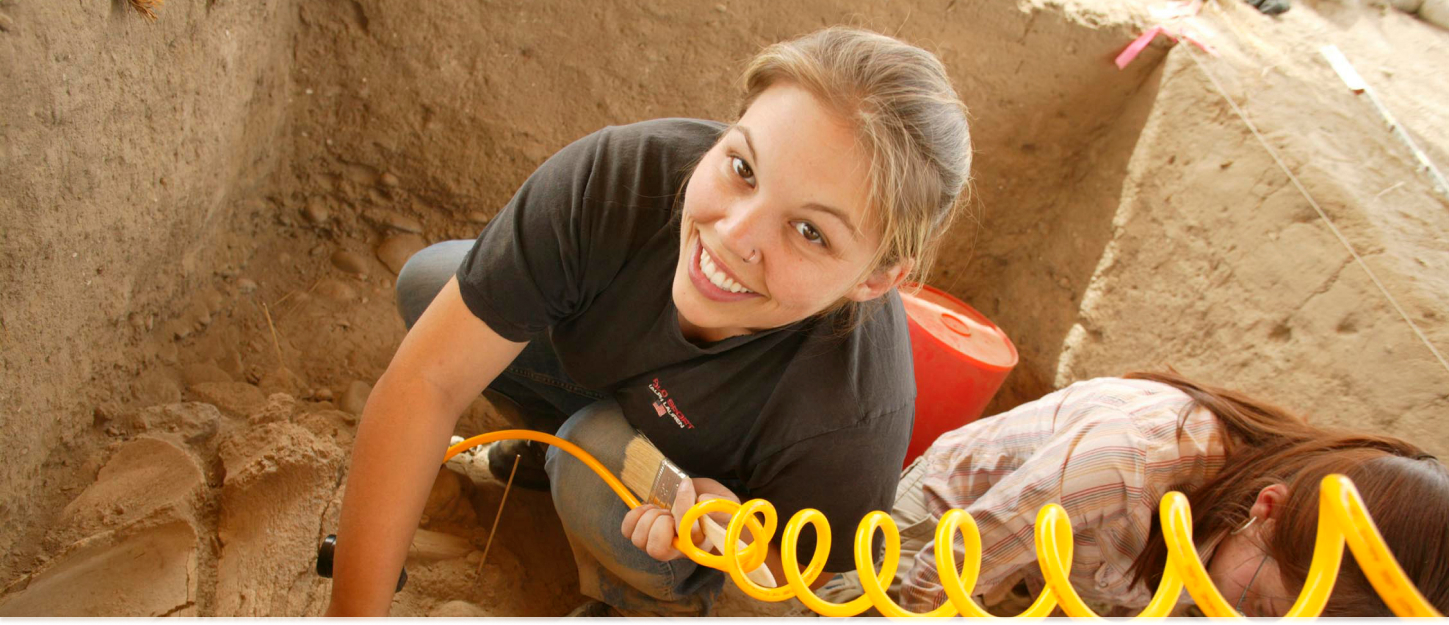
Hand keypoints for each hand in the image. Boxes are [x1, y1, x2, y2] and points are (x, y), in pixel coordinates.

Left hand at [620, 477, 739, 561]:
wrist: (702, 506)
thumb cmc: (715, 508)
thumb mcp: (726, 504)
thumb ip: (718, 504)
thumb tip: (701, 499)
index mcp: (699, 545)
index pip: (688, 534)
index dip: (684, 508)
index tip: (686, 485)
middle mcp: (677, 550)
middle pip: (657, 550)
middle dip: (661, 522)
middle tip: (670, 510)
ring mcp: (658, 544)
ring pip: (640, 540)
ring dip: (648, 518)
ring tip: (661, 509)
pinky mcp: (643, 534)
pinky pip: (627, 531)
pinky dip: (634, 516)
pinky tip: (648, 508)